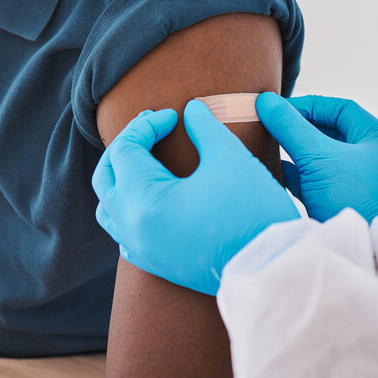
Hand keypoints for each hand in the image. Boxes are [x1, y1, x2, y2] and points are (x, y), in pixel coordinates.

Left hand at [92, 100, 299, 295]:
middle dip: (126, 146)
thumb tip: (192, 109)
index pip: (126, 150)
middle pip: (106, 176)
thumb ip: (204, 127)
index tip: (174, 116)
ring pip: (108, 207)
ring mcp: (142, 251)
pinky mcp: (156, 264)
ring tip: (146, 158)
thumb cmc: (253, 212)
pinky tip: (152, 197)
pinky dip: (129, 208)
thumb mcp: (229, 157)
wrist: (272, 269)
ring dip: (121, 177)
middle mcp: (133, 230)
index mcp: (145, 202)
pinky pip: (124, 233)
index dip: (147, 125)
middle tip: (153, 127)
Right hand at [255, 93, 377, 222]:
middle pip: (329, 132)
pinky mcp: (342, 205)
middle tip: (270, 125)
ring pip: (320, 158)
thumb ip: (291, 127)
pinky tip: (274, 171)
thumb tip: (265, 100)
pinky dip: (296, 175)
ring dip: (294, 151)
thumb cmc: (353, 199)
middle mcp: (372, 160)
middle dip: (298, 128)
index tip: (280, 109)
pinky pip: (315, 182)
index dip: (309, 105)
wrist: (366, 254)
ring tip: (267, 144)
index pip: (341, 109)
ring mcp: (357, 184)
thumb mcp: (320, 157)